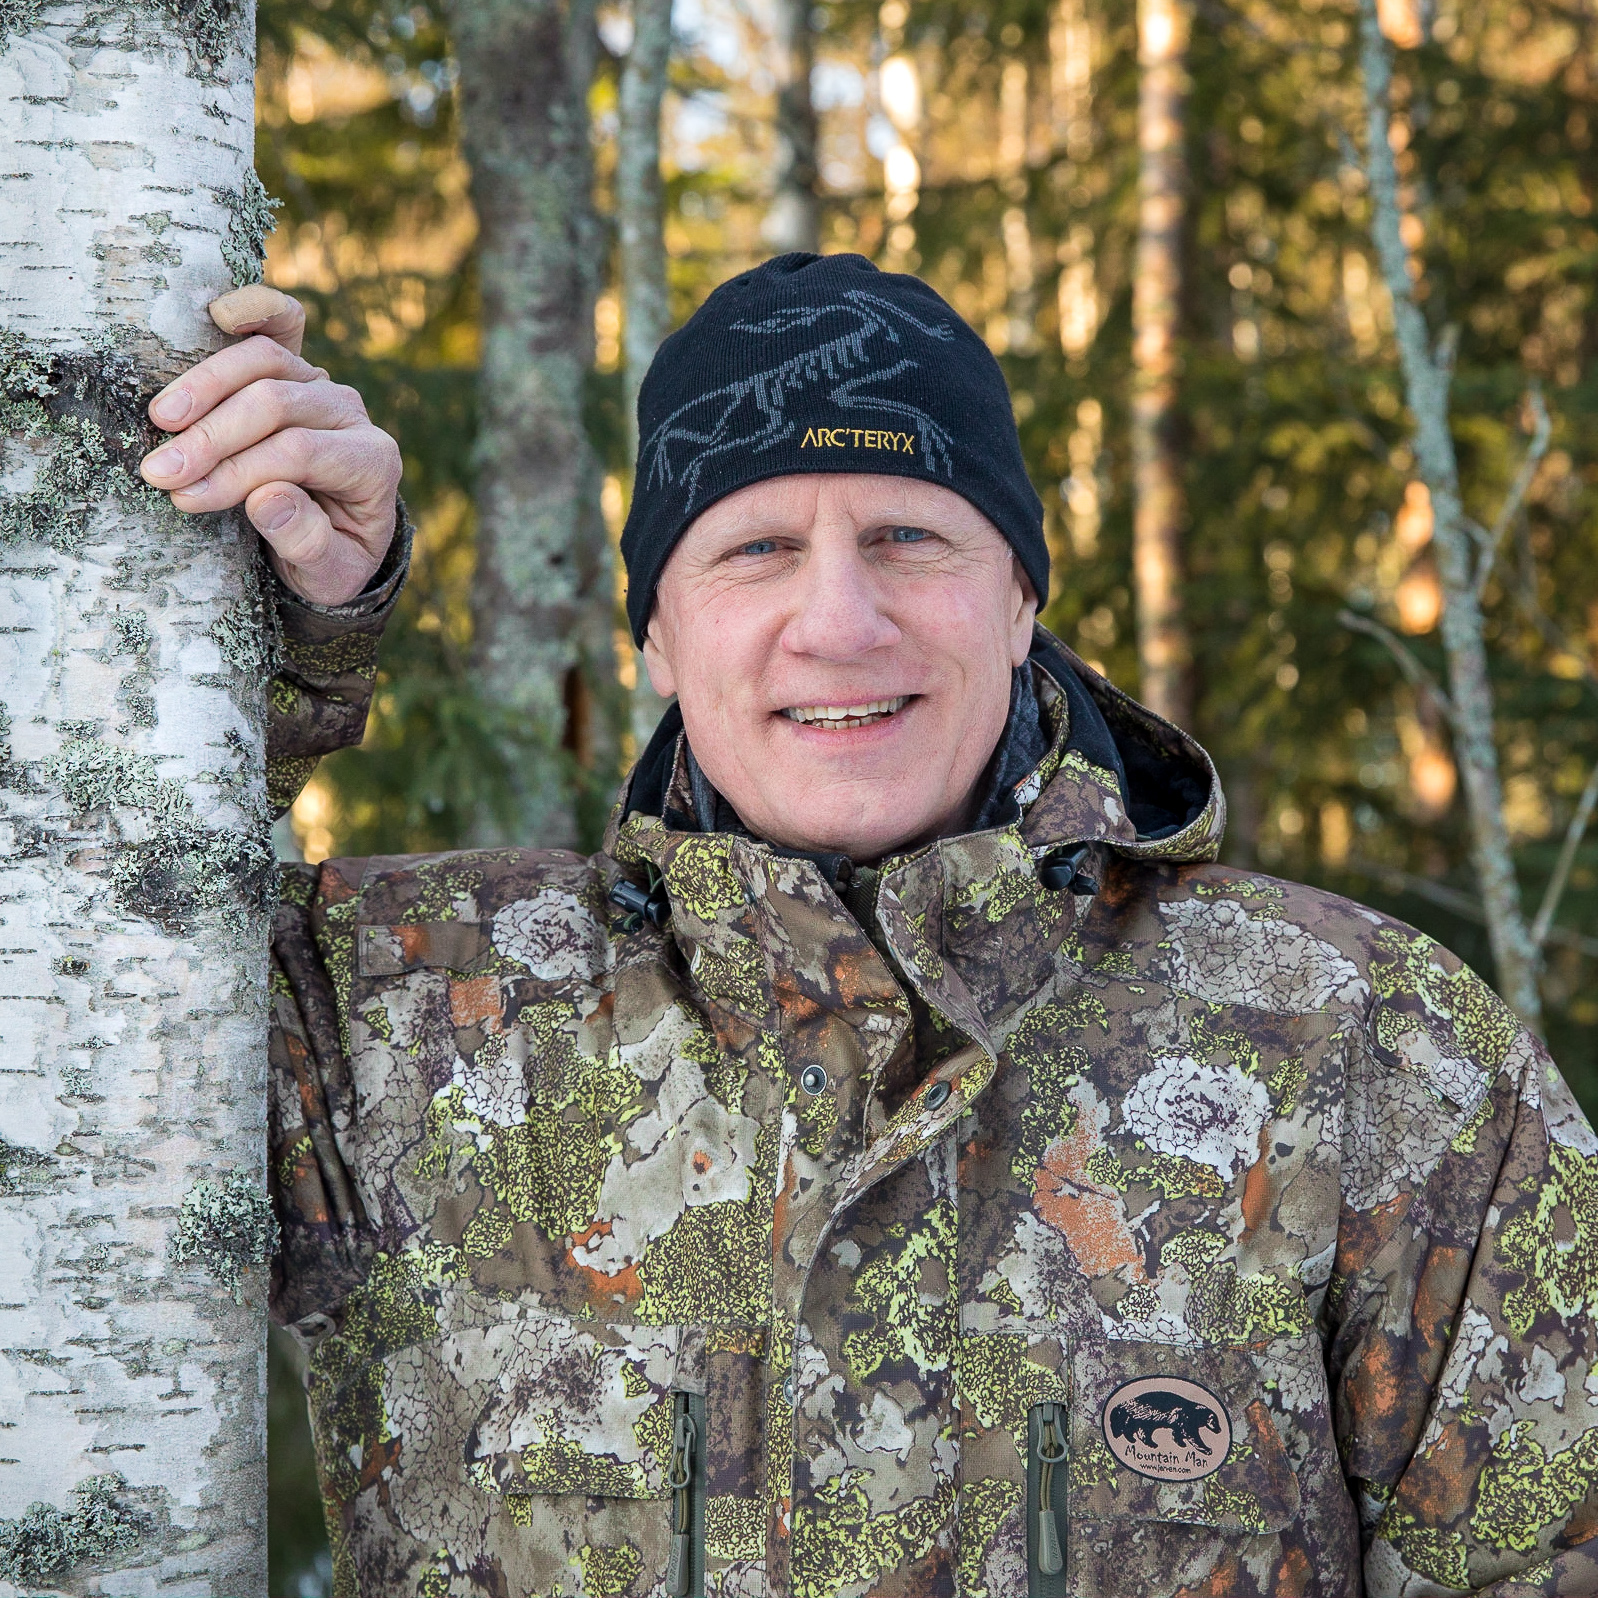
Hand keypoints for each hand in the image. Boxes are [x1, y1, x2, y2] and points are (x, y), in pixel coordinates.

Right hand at [140, 285, 402, 605]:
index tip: (185, 497)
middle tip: (158, 470)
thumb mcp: (327, 573)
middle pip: (277, 404)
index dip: (237, 471)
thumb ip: (305, 541)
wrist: (341, 538)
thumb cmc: (331, 556)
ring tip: (160, 420)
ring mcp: (323, 385)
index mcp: (373, 463)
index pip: (298, 453)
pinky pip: (281, 325)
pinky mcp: (297, 367)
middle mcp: (352, 415)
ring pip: (265, 363)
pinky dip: (254, 311)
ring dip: (206, 386)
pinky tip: (218, 315)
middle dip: (213, 437)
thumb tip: (267, 498)